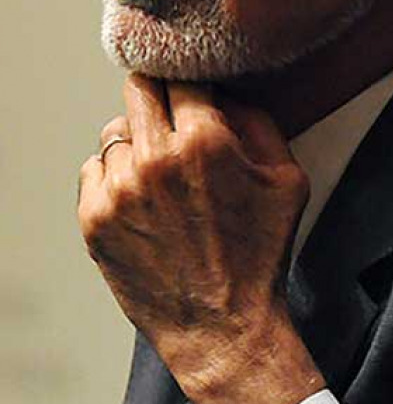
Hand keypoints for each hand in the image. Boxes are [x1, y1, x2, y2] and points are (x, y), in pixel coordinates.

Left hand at [78, 74, 324, 403]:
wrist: (223, 326)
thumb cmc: (260, 252)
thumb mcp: (287, 177)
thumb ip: (258, 120)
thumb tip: (223, 93)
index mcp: (205, 141)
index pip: (182, 77)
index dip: (192, 83)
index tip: (196, 93)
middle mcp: (156, 158)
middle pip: (138, 87)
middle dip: (158, 95)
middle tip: (171, 113)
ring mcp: (119, 189)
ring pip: (115, 131)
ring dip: (138, 141)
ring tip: (161, 172)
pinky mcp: (94, 219)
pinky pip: (95, 168)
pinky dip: (115, 174)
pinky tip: (142, 197)